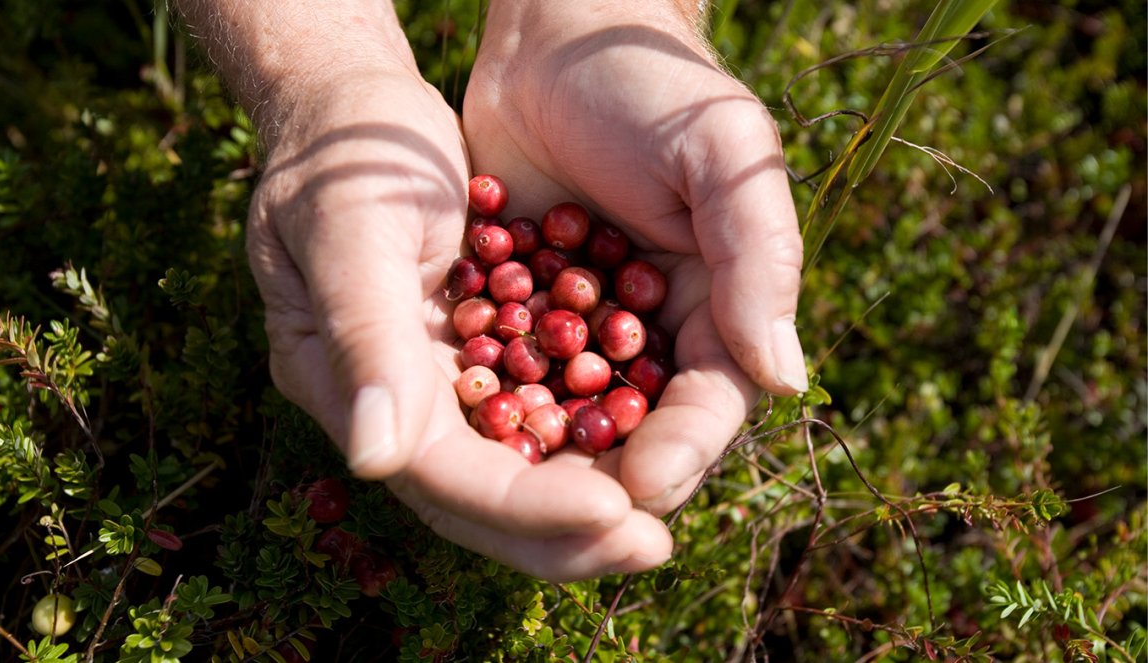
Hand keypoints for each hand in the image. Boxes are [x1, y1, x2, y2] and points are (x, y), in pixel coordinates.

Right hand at [247, 66, 671, 581]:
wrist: (355, 104)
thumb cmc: (350, 149)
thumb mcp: (351, 227)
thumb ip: (366, 339)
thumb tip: (375, 461)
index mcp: (341, 379)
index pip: (438, 472)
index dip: (523, 503)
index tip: (613, 512)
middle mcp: (386, 400)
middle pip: (475, 496)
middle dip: (562, 531)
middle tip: (649, 548)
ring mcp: (427, 382)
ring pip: (506, 470)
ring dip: (580, 502)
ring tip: (654, 525)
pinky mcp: (468, 356)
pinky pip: (528, 418)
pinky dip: (580, 442)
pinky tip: (641, 450)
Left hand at [464, 2, 808, 515]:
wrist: (560, 34)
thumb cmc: (658, 86)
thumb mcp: (726, 156)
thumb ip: (759, 260)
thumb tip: (787, 380)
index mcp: (716, 312)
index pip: (709, 406)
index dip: (682, 452)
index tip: (644, 489)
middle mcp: (650, 337)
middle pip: (634, 436)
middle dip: (604, 484)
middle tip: (564, 526)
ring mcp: (578, 333)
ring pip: (562, 423)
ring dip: (536, 465)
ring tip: (502, 497)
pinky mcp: (513, 313)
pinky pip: (499, 377)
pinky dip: (482, 409)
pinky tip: (451, 434)